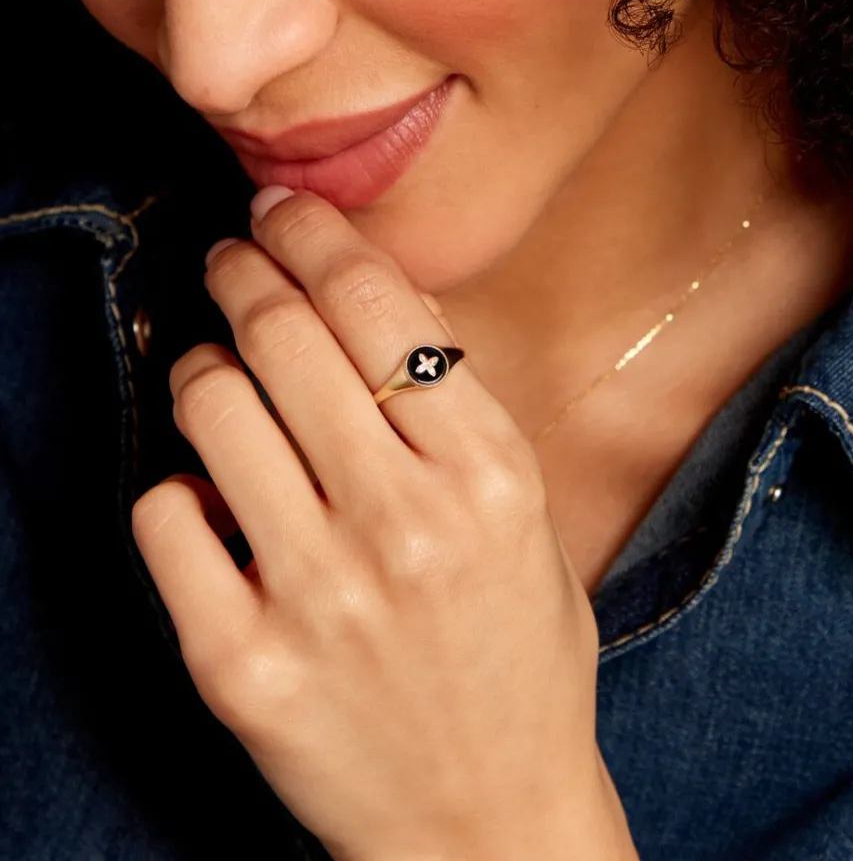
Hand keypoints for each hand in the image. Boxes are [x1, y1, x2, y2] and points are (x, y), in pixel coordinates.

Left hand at [132, 188, 637, 860]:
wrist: (488, 816)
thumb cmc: (518, 659)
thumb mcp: (527, 520)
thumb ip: (457, 414)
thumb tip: (366, 304)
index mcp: (489, 477)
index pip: (380, 305)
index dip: (317, 236)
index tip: (284, 212)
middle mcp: (404, 524)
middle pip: (283, 335)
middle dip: (243, 271)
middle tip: (231, 259)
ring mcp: (315, 594)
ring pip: (208, 406)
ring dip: (203, 368)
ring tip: (217, 374)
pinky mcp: (240, 662)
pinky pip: (164, 514)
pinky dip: (178, 487)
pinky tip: (212, 497)